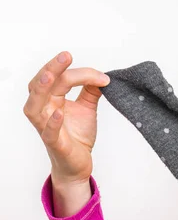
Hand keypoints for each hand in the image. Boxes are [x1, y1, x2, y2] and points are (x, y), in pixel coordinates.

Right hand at [23, 51, 109, 184]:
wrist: (79, 163)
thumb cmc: (77, 136)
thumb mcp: (87, 108)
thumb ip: (91, 91)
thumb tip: (101, 75)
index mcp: (51, 99)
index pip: (60, 79)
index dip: (80, 74)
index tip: (102, 76)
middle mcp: (44, 110)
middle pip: (41, 86)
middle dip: (52, 69)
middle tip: (66, 56)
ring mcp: (46, 127)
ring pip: (34, 106)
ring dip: (41, 90)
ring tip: (51, 76)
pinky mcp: (54, 143)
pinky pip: (48, 132)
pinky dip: (52, 122)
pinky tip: (59, 112)